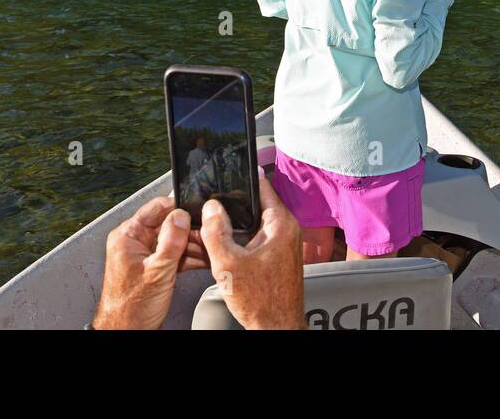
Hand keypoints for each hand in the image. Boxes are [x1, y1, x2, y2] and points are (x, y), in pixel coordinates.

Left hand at [92, 196, 208, 329]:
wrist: (126, 333)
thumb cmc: (131, 309)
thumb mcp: (157, 271)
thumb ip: (171, 241)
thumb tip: (181, 216)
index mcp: (128, 236)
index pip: (156, 208)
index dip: (179, 209)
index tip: (199, 212)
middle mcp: (135, 242)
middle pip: (169, 224)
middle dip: (191, 231)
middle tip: (209, 236)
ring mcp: (145, 255)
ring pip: (174, 240)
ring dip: (193, 246)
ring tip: (210, 250)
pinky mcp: (154, 267)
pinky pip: (174, 255)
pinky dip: (188, 258)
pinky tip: (203, 260)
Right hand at [199, 176, 305, 329]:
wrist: (276, 327)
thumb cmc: (261, 302)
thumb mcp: (227, 264)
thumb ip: (216, 232)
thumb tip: (212, 207)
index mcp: (280, 224)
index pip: (262, 187)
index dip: (242, 179)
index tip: (227, 173)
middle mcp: (287, 230)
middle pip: (256, 205)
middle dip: (234, 206)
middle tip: (213, 208)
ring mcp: (284, 243)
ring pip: (255, 223)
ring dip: (237, 226)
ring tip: (217, 230)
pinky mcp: (279, 256)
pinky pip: (258, 238)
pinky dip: (243, 240)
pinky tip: (228, 249)